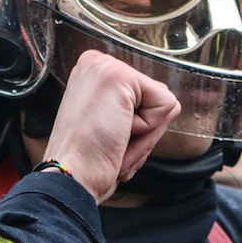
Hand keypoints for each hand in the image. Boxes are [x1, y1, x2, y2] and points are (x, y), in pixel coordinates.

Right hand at [43, 50, 180, 203]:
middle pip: (156, 100)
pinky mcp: (121, 76)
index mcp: (94, 75)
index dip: (137, 128)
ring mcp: (106, 66)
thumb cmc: (88, 162)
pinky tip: (117, 135)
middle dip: (144, 132)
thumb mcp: (110, 126)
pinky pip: (165, 107)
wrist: (70, 177)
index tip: (107, 137)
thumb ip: (134, 108)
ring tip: (113, 140)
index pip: (145, 97)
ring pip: (163, 104)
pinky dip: (148, 132)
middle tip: (110, 141)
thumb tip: (171, 104)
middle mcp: (98, 65)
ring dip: (145, 135)